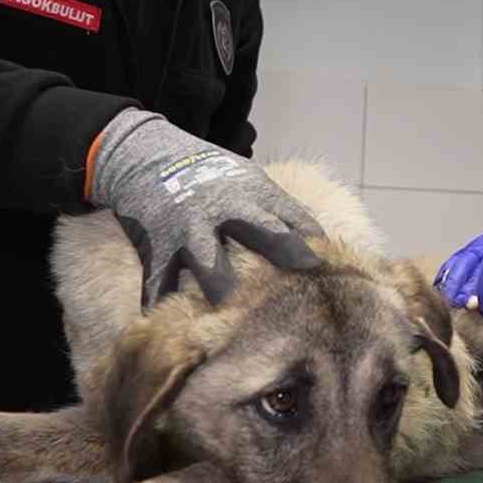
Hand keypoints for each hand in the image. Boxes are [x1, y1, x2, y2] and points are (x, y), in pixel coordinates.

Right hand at [89, 109, 323, 306]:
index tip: (335, 271)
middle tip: (309, 289)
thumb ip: (275, 208)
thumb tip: (314, 239)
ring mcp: (190, 227)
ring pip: (211, 264)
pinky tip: (167, 329)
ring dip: (224, 292)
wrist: (147, 154)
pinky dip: (161, 306)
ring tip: (236, 322)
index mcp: (254, 192)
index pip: (296, 218)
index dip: (317, 244)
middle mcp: (226, 208)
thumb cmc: (207, 171)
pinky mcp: (158, 244)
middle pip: (265, 234)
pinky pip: (160, 282)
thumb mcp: (246, 177)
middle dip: (288, 257)